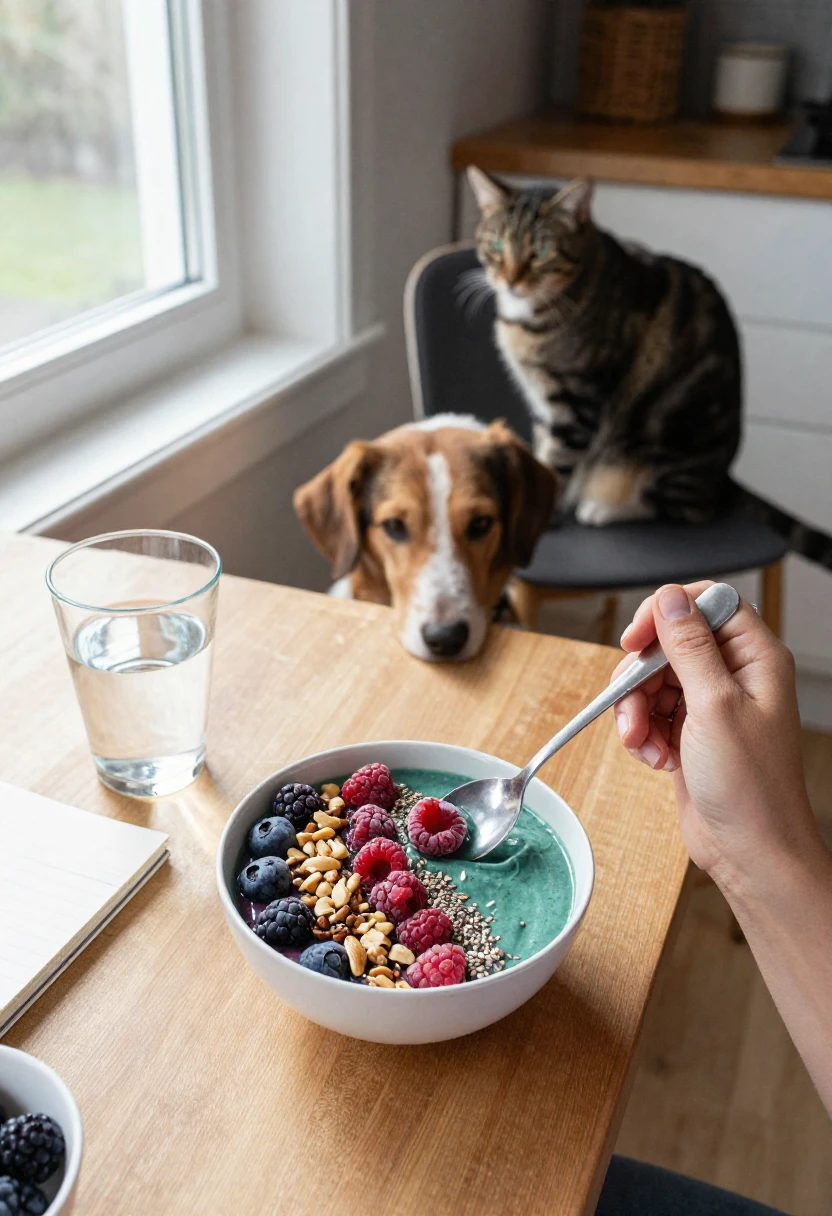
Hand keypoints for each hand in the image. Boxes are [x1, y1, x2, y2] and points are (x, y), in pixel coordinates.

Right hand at [610, 582, 816, 882]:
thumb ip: (689, 647)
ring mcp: (711, 704)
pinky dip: (642, 733)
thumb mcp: (714, 706)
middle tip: (631, 704)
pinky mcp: (690, 731)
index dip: (666, 612)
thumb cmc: (751, 788)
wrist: (749, 852)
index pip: (707, 603)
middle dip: (641, 675)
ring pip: (653, 679)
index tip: (636, 638)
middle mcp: (735, 675)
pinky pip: (651, 712)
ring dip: (636, 710)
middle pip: (670, 643)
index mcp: (756, 658)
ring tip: (641, 742)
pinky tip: (653, 758)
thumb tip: (670, 598)